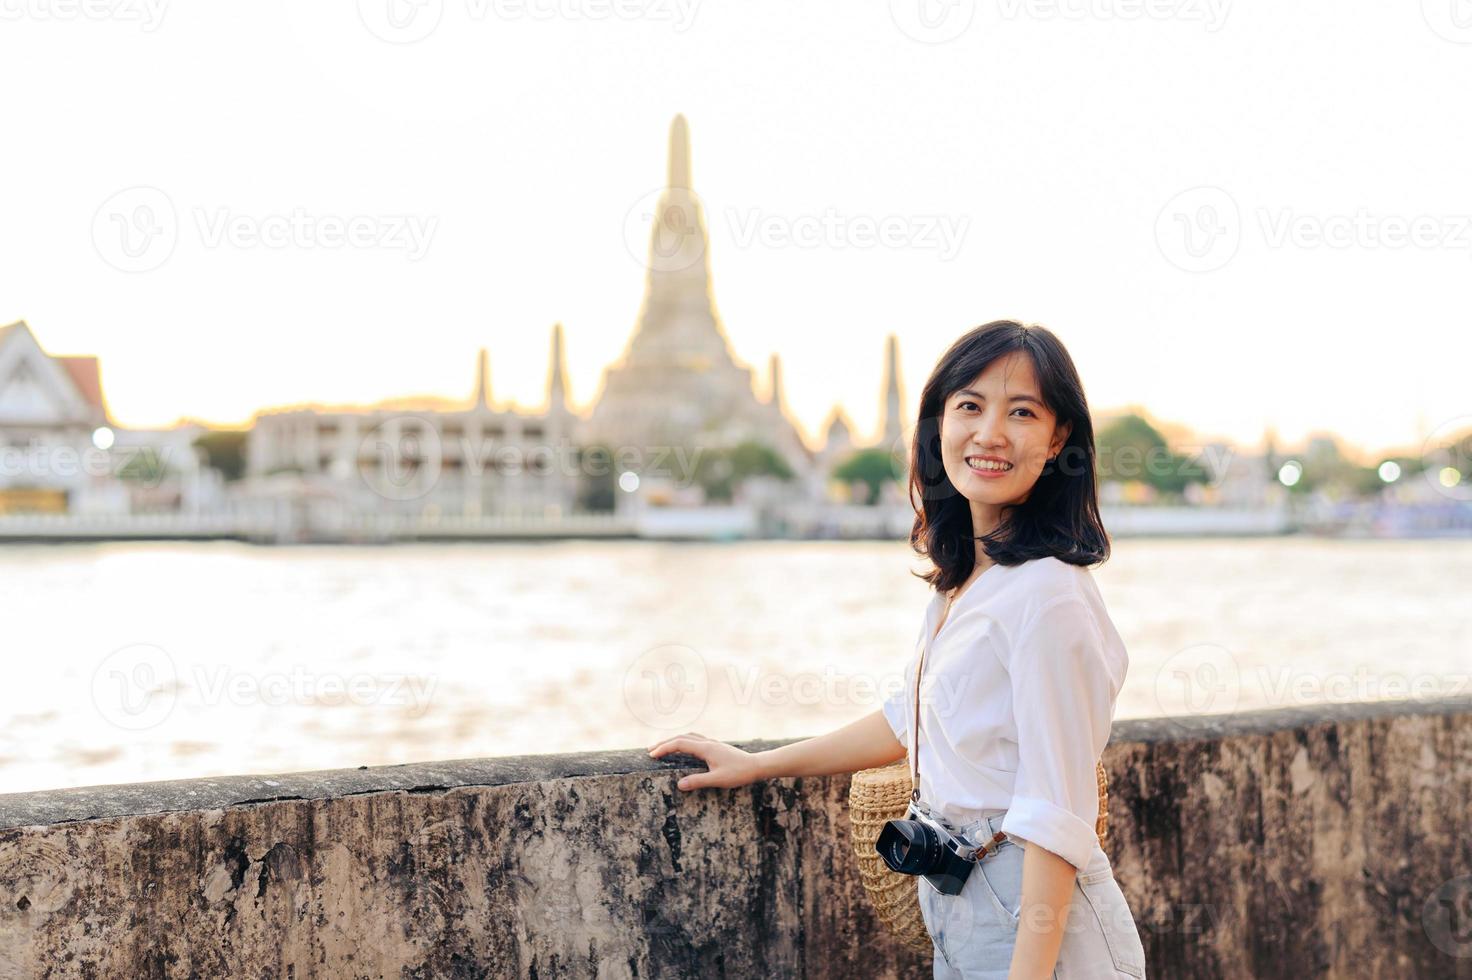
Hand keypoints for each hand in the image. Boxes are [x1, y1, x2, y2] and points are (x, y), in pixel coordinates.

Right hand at [647, 732, 765, 790]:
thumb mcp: (718, 780)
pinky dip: (683, 741)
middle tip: (650, 751)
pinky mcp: (715, 746)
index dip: (664, 748)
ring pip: (688, 736)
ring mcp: (712, 743)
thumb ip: (698, 781)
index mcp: (705, 748)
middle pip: (681, 737)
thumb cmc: (739, 773)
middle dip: (664, 743)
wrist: (757, 766)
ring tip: (663, 748)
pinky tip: (683, 748)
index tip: (652, 755)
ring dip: (674, 741)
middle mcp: (707, 742)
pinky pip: (695, 739)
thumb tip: (679, 784)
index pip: (679, 744)